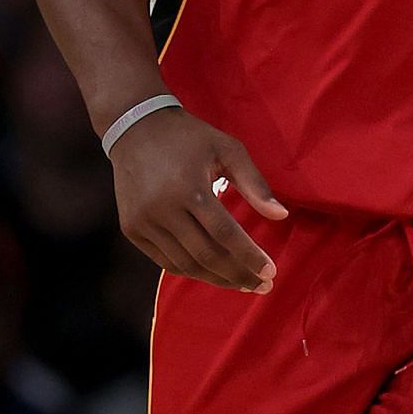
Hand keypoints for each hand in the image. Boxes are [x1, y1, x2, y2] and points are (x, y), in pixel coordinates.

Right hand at [108, 106, 287, 292]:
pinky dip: (190, 269)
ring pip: (184, 263)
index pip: (225, 234)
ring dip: (215, 278)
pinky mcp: (131, 229)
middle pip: (205, 255)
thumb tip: (281, 216)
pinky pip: (164, 260)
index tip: (271, 273)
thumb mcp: (228, 149)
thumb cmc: (190, 137)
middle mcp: (162, 210)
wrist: (136, 128)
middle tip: (262, 285)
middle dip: (237, 274)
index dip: (249, 256)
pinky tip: (212, 272)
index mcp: (189, 189)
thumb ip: (255, 183)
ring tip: (242, 283)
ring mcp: (143, 222)